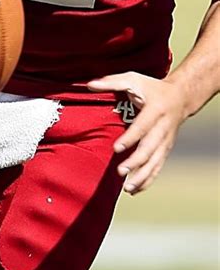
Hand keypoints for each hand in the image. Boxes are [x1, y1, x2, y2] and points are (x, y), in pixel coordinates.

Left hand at [88, 72, 188, 194]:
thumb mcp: (132, 79)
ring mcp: (166, 140)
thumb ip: (111, 82)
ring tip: (128, 188)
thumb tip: (89, 85)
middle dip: (136, 161)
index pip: (142, 126)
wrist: (180, 96)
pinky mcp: (165, 149)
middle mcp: (163, 127)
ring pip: (156, 162)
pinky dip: (148, 179)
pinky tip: (135, 189)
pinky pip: (158, 166)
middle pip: (150, 148)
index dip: (130, 138)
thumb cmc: (151, 87)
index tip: (116, 148)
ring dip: (143, 176)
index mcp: (155, 110)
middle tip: (120, 171)